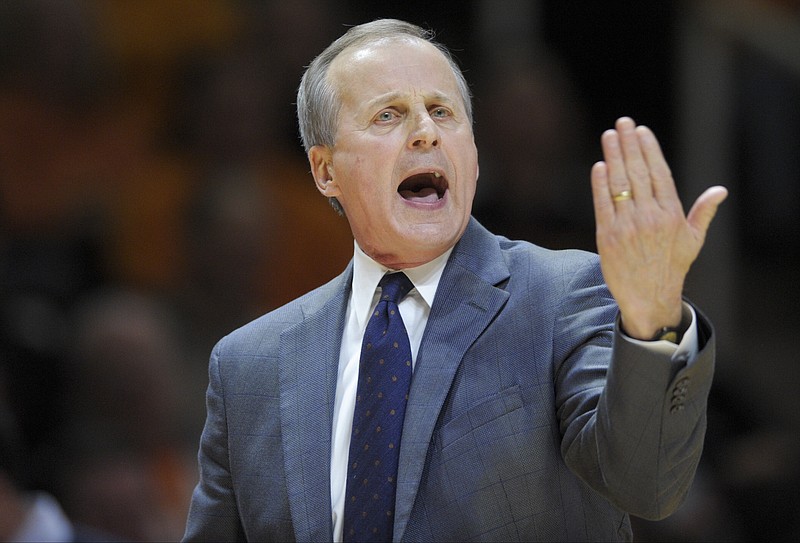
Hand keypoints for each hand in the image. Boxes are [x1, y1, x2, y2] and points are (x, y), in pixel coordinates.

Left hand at [590, 117, 727, 339]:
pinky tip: (600, 166)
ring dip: (613, 157)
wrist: (649, 297)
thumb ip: (703, 212)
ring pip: (619, 184)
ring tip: (609, 136)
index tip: (642, 130)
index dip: (649, 149)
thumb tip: (720, 190)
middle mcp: (650, 217)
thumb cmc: (672, 267)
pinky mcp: (608, 236)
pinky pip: (603, 204)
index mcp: (671, 214)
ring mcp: (628, 226)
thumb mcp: (693, 240)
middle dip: (629, 145)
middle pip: (637, 172)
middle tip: (622, 123)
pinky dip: (600, 184)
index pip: (659, 173)